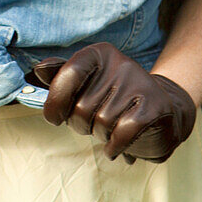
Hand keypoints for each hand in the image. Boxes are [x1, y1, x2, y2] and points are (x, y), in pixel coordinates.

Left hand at [32, 42, 195, 164]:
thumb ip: (61, 77)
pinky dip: (116, 146)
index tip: (55, 117)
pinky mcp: (155, 106)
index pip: (68, 74)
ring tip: (112, 130)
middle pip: (82, 107)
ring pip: (102, 123)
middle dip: (83, 125)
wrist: (163, 111)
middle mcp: (119, 63)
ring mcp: (139, 83)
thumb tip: (38, 70)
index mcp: (98, 54)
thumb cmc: (114, 100)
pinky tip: (117, 147)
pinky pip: (122, 133)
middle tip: (95, 124)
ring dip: (102, 136)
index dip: (56, 101)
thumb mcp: (87, 84)